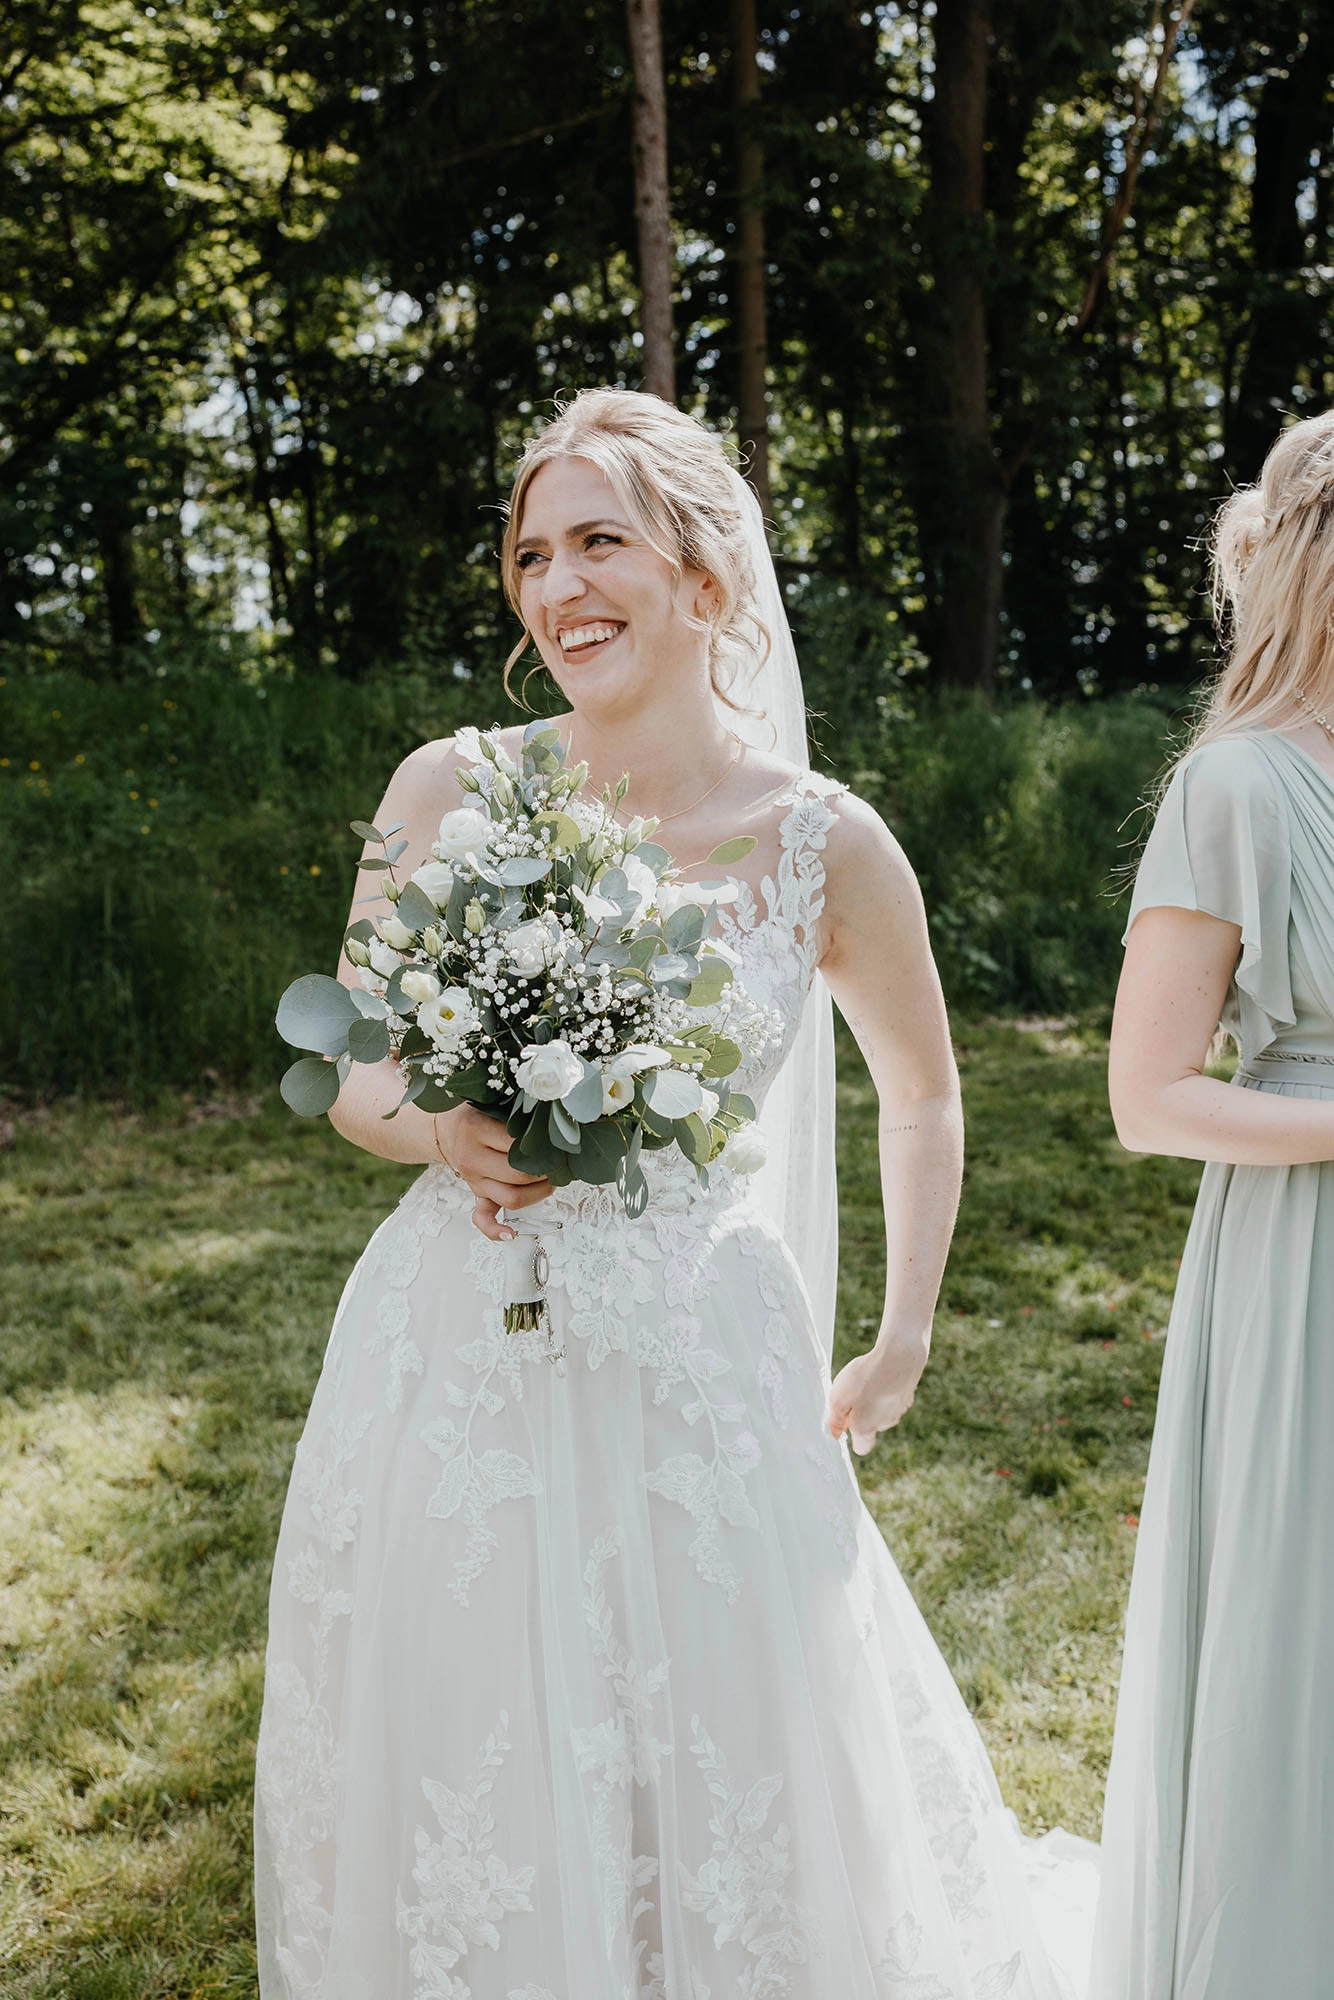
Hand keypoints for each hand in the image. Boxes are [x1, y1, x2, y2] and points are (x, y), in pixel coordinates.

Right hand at [435, 1104, 552, 1240]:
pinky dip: (496, 1230)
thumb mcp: (492, 1102)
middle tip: (561, 1163)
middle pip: (519, 1174)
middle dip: (547, 1171)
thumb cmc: (476, 1114)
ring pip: (511, 1197)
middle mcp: (472, 1158)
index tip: (559, 1142)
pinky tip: (511, 1233)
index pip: (518, 1143)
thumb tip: (554, 1121)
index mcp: (476, 1129)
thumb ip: (517, 1112)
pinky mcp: (476, 1194)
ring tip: (552, 1182)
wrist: (446, 1130)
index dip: (544, 1145)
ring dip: (538, 1194)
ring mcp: (474, 1180)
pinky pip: (482, 1218)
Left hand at [827, 1330, 929, 1454]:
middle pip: (871, 1425)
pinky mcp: (908, 1393)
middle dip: (861, 1412)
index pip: (862, 1447)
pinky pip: (892, 1394)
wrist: (899, 1356)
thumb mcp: (838, 1399)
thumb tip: (835, 1434)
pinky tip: (882, 1372)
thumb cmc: (865, 1378)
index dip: (853, 1438)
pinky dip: (886, 1387)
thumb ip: (836, 1420)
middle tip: (852, 1392)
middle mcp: (886, 1423)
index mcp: (867, 1428)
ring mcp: (900, 1408)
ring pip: (882, 1409)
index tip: (846, 1421)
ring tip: (867, 1378)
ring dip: (874, 1398)